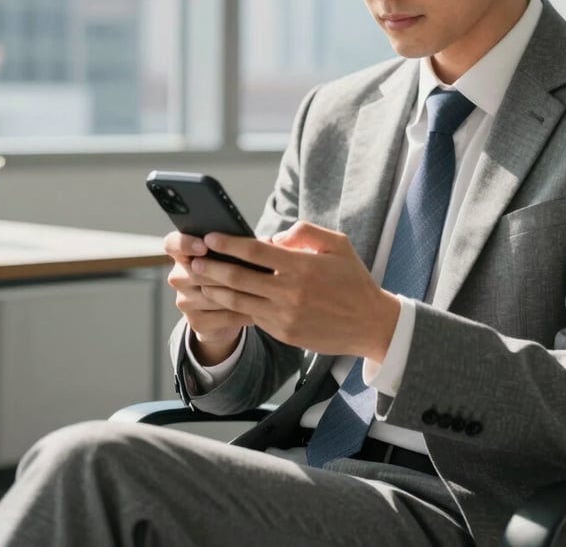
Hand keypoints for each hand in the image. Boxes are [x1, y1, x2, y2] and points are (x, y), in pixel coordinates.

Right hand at [164, 231, 253, 364]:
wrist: (227, 312)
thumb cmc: (235, 272)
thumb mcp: (237, 255)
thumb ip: (247, 245)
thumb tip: (269, 241)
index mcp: (184, 253)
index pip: (172, 243)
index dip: (185, 243)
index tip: (204, 246)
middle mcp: (179, 276)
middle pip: (196, 271)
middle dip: (223, 270)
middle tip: (248, 270)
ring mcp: (184, 301)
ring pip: (211, 295)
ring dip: (236, 293)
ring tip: (260, 291)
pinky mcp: (195, 322)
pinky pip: (221, 316)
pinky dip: (240, 313)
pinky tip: (257, 310)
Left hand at [189, 222, 400, 362]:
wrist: (370, 323)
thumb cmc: (353, 279)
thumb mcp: (337, 244)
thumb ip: (305, 232)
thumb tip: (275, 238)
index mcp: (301, 266)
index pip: (254, 252)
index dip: (228, 243)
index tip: (210, 237)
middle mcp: (289, 292)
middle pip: (238, 278)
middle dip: (211, 267)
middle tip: (195, 260)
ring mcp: (284, 316)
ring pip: (239, 301)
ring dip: (216, 289)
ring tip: (201, 280)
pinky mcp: (283, 333)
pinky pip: (253, 317)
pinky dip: (236, 306)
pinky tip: (224, 298)